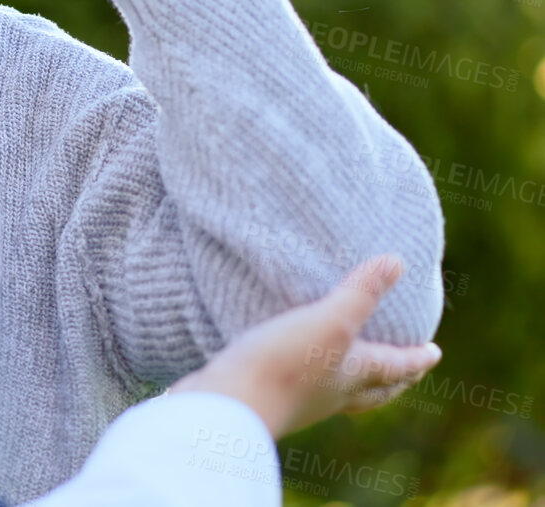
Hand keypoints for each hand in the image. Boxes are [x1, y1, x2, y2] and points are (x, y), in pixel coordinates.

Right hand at [168, 255, 441, 437]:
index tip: (434, 352)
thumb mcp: (328, 320)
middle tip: (406, 372)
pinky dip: (316, 382)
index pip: (398, 367)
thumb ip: (360, 293)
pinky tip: (301, 371)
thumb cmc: (284, 364)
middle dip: (394, 380)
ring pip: (342, 395)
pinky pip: (305, 391)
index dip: (418, 358)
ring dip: (358, 385)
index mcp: (355, 373)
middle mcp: (334, 393)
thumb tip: (397, 262)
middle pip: (375, 390)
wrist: (231, 404)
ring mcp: (303, 401)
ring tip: (357, 372)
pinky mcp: (271, 398)